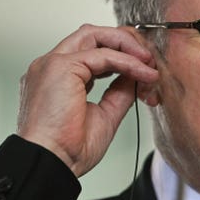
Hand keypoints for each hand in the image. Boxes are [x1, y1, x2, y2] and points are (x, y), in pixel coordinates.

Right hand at [16, 24, 158, 176]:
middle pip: (91, 35)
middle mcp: (51, 66)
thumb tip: (136, 76)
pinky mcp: (61, 67)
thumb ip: (119, 91)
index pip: (91, 51)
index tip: (145, 68)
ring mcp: (53, 64)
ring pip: (94, 35)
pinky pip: (103, 55)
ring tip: (149, 62)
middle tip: (149, 58)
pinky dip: (128, 61)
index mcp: (58, 78)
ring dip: (127, 46)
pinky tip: (143, 73)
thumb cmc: (70, 149)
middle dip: (124, 42)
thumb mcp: (106, 114)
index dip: (121, 55)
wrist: (53, 163)